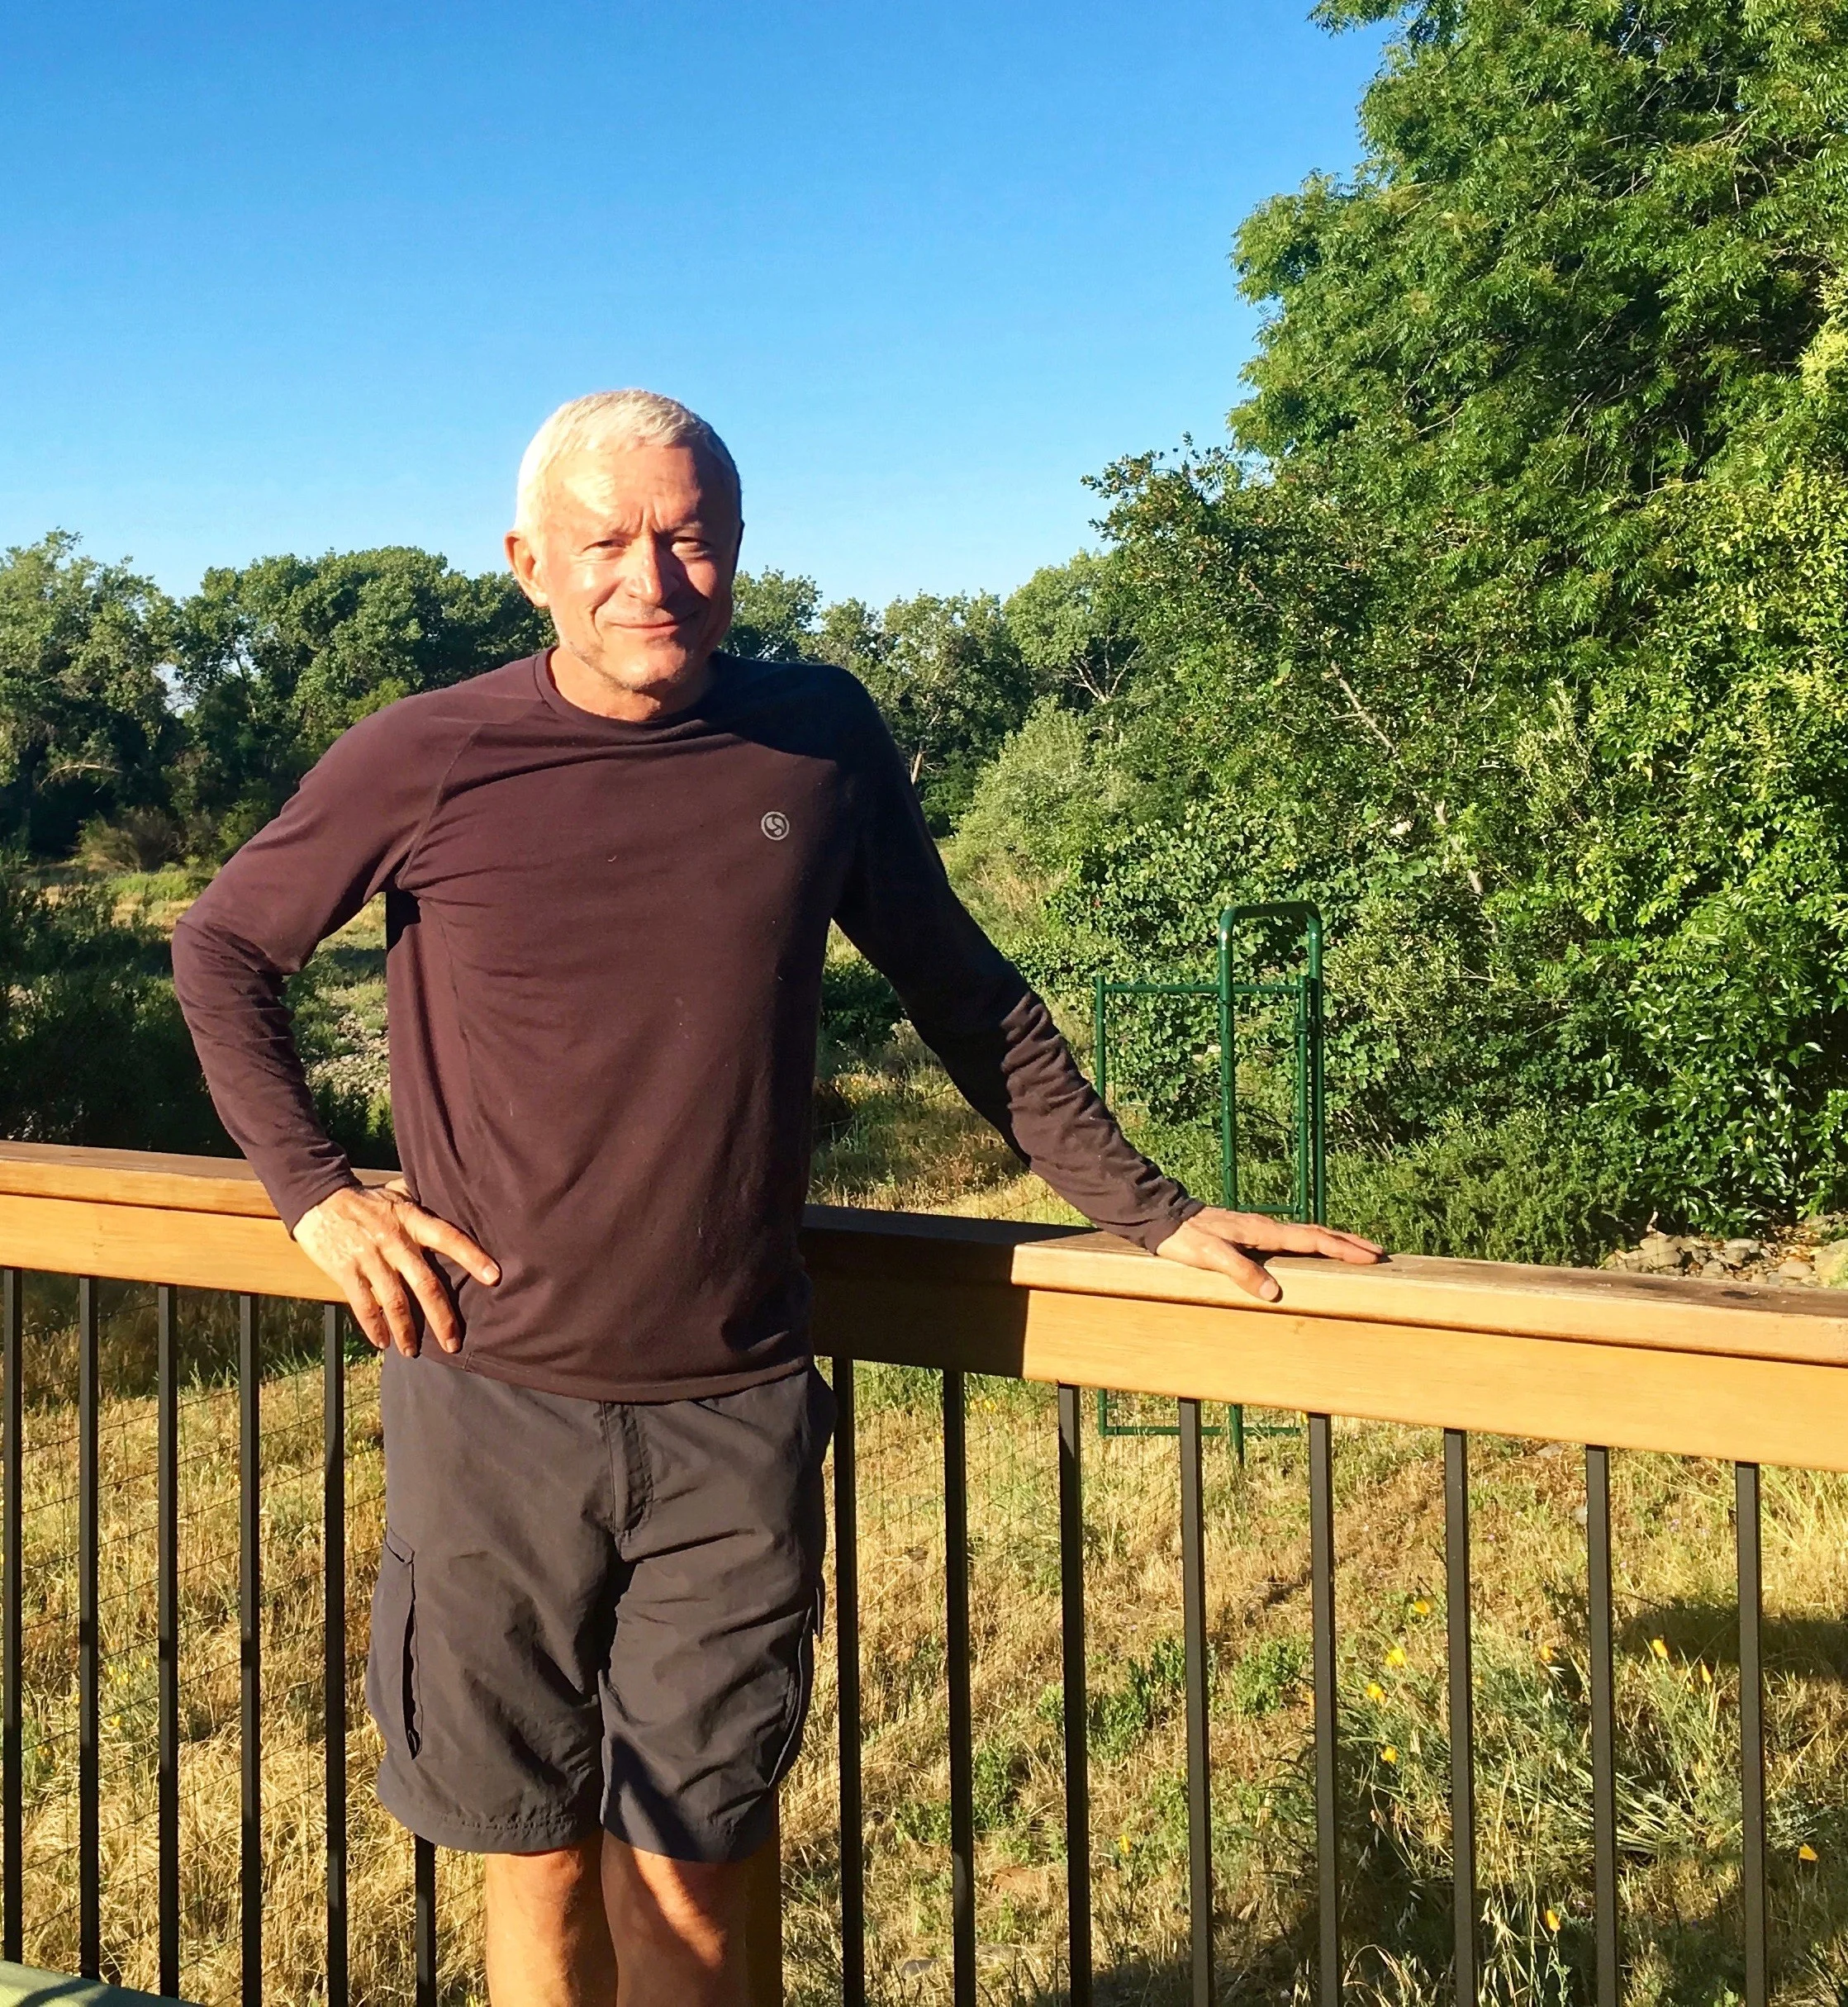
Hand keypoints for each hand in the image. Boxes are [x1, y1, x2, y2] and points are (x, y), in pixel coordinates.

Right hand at [293, 1180, 499, 1355]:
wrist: (317, 1199)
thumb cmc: (365, 1199)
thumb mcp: (399, 1195)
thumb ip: (423, 1210)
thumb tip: (457, 1207)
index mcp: (412, 1220)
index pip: (449, 1238)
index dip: (472, 1257)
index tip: (494, 1277)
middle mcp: (394, 1241)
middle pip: (425, 1283)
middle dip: (441, 1317)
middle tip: (453, 1343)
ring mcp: (370, 1257)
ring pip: (395, 1302)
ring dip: (406, 1331)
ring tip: (413, 1351)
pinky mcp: (346, 1271)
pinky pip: (364, 1305)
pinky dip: (375, 1326)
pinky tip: (383, 1342)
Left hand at [1152, 1206, 1383, 1302]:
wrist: (1163, 1218)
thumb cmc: (1185, 1237)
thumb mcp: (1210, 1257)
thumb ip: (1241, 1272)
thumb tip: (1274, 1292)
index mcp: (1263, 1232)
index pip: (1312, 1239)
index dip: (1343, 1248)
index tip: (1371, 1255)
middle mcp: (1267, 1228)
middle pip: (1318, 1233)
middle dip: (1349, 1242)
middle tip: (1379, 1252)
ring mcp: (1261, 1230)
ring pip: (1308, 1234)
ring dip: (1335, 1241)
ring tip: (1358, 1250)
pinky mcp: (1252, 1235)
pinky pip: (1293, 1239)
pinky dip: (1314, 1243)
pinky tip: (1315, 1252)